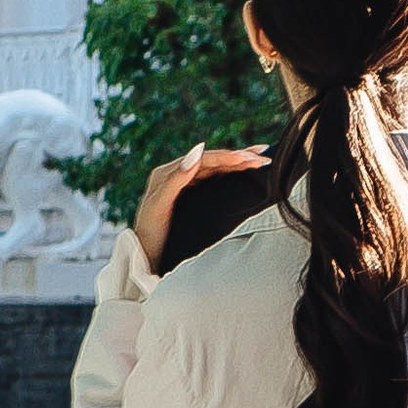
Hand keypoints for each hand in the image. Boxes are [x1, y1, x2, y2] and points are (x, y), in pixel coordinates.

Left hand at [133, 142, 268, 269]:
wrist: (144, 256)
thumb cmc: (149, 234)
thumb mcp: (160, 205)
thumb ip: (177, 179)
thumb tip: (198, 150)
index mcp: (168, 172)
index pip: (204, 160)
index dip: (228, 157)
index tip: (250, 158)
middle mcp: (175, 174)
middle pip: (212, 161)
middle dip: (238, 156)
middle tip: (263, 155)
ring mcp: (182, 184)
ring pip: (214, 168)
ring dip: (237, 162)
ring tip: (258, 158)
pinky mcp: (187, 195)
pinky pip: (212, 178)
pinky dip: (229, 173)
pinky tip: (242, 172)